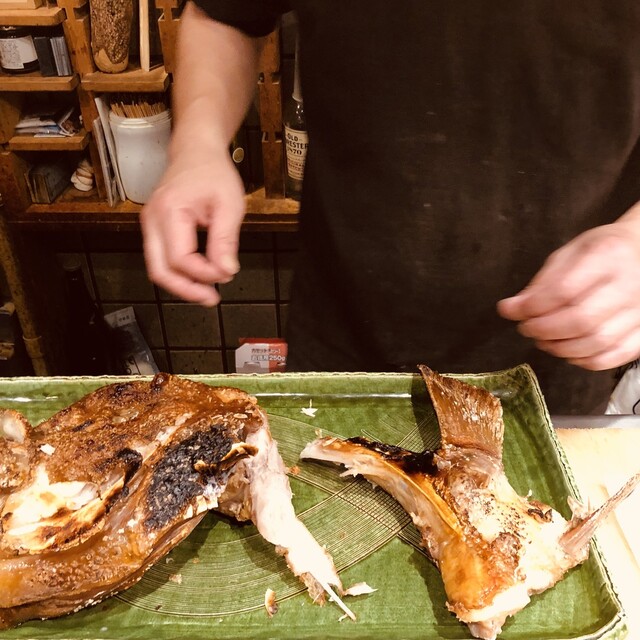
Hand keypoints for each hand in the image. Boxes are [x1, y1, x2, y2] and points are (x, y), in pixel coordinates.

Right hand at [140, 152, 245, 305]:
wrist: (196, 151)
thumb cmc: (213, 173)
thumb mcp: (230, 205)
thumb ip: (226, 240)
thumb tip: (225, 271)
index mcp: (170, 211)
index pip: (180, 258)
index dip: (204, 274)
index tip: (227, 273)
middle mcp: (152, 220)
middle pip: (159, 270)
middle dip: (186, 290)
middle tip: (211, 299)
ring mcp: (149, 225)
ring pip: (157, 268)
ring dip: (182, 284)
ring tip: (208, 292)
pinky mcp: (154, 229)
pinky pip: (161, 259)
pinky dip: (179, 272)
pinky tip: (200, 277)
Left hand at [497, 219, 639, 369]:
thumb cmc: (602, 251)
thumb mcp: (568, 254)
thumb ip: (541, 283)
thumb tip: (512, 308)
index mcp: (607, 256)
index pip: (564, 290)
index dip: (532, 307)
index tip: (511, 310)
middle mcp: (629, 284)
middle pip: (581, 320)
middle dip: (544, 330)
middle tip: (527, 328)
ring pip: (597, 342)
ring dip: (561, 348)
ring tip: (544, 340)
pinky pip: (615, 356)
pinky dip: (586, 360)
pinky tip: (569, 352)